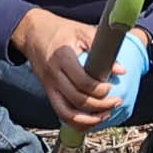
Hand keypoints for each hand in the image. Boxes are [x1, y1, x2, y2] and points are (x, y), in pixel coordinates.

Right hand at [13, 9, 112, 127]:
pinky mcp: (48, 92)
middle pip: (77, 100)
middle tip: (116, 102)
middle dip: (100, 105)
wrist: (32, 33)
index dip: (99, 89)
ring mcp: (49, 86)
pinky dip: (76, 122)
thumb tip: (120, 70)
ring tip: (105, 115)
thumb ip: (102, 49)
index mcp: (63, 58)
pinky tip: (91, 120)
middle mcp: (54, 75)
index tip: (111, 87)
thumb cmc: (59, 30)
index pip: (82, 82)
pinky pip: (61, 113)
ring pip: (67, 113)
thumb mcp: (81, 31)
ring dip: (88, 120)